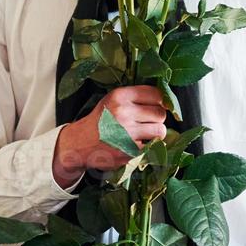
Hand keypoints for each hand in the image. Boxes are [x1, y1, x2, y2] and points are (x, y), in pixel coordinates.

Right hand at [52, 85, 168, 188]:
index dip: (159, 101)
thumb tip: (165, 101)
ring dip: (156, 133)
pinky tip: (137, 144)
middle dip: (157, 118)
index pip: (155, 94)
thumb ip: (135, 97)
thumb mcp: (112, 100)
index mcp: (120, 96)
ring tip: (145, 134)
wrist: (80, 143)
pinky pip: (153, 146)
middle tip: (147, 122)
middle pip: (160, 113)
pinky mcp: (130, 150)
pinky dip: (149, 146)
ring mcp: (127, 133)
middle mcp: (123, 112)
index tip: (156, 106)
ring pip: (160, 130)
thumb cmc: (100, 120)